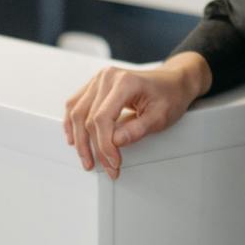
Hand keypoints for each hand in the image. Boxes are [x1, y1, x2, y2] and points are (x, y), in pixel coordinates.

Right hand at [61, 61, 198, 179]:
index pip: (103, 118)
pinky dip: (72, 123)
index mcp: (124, 82)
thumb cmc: (169, 95)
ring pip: (77, 113)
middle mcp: (107, 77)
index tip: (114, 162)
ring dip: (79, 140)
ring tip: (87, 159)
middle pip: (88, 118)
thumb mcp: (160, 116)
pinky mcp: (94, 86)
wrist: (172, 82)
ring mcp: (99, 80)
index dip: (105, 145)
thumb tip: (116, 142)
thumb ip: (137, 130)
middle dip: (94, 148)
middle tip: (106, 167)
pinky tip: (74, 138)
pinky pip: (75, 105)